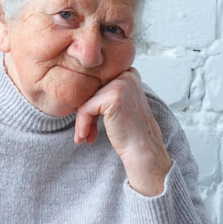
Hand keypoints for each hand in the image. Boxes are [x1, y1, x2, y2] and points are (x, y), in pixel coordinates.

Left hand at [74, 68, 171, 196]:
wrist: (142, 150)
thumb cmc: (131, 132)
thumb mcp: (120, 105)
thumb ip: (106, 94)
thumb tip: (79, 92)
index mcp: (129, 74)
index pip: (99, 85)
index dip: (92, 105)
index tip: (90, 124)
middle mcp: (127, 75)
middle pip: (92, 92)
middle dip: (86, 114)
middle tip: (84, 133)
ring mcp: (120, 85)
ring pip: (87, 101)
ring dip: (82, 121)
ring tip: (83, 137)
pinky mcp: (112, 98)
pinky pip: (85, 109)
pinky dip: (82, 124)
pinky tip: (84, 137)